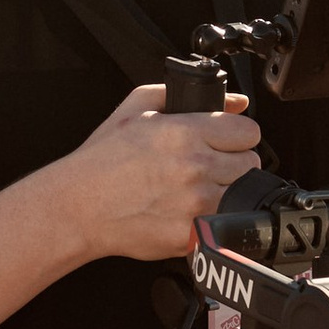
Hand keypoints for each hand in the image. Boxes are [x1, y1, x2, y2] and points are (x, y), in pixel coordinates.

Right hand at [58, 83, 259, 263]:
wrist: (78, 207)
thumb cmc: (103, 160)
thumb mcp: (136, 107)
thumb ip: (185, 95)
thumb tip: (235, 101)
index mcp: (186, 132)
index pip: (248, 131)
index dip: (238, 136)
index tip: (226, 142)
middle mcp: (196, 166)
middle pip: (250, 163)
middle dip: (233, 163)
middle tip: (208, 167)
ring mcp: (196, 203)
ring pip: (242, 194)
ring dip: (226, 192)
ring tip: (197, 190)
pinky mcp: (192, 234)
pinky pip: (222, 223)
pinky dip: (211, 219)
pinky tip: (187, 212)